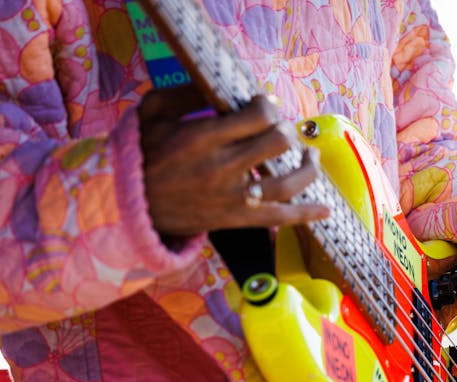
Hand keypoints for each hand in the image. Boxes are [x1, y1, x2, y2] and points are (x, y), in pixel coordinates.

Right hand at [139, 86, 328, 235]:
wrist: (131, 207)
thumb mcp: (154, 113)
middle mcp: (223, 168)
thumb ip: (187, 93)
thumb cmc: (144, 156)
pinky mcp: (237, 220)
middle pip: (279, 143)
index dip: (268, 106)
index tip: (264, 106)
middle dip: (288, 132)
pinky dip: (306, 214)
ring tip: (311, 156)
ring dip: (308, 167)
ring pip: (288, 182)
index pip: (258, 116)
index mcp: (204, 137)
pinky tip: (325, 210)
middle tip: (284, 131)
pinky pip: (280, 218)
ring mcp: (233, 197)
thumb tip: (224, 86)